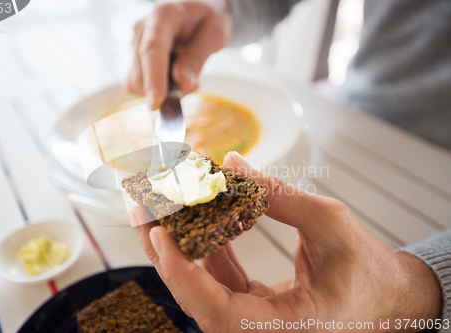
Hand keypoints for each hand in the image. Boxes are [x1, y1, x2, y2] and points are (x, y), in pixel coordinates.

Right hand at [126, 0, 230, 109]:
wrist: (199, 12)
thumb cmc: (208, 18)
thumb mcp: (215, 34)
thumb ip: (197, 57)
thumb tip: (181, 81)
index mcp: (162, 16)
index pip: (152, 50)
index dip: (153, 79)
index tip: (156, 104)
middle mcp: (143, 29)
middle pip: (139, 74)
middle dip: (165, 90)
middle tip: (195, 83)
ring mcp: (136, 44)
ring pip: (137, 83)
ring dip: (163, 90)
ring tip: (186, 74)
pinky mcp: (135, 58)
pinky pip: (141, 84)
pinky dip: (159, 88)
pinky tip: (174, 75)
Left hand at [126, 151, 441, 331]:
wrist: (389, 298)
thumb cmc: (368, 271)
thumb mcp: (329, 225)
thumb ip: (277, 195)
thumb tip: (232, 165)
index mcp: (278, 328)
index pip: (215, 310)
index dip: (182, 272)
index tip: (159, 232)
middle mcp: (257, 331)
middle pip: (196, 295)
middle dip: (165, 250)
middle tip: (143, 207)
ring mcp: (252, 321)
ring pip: (201, 286)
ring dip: (180, 244)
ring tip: (161, 206)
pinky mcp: (252, 306)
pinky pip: (219, 280)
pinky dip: (208, 248)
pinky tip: (201, 218)